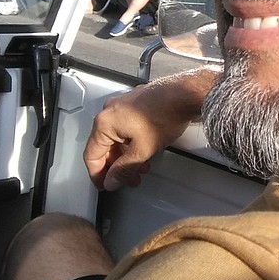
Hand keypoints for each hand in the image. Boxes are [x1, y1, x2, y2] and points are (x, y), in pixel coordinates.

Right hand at [83, 71, 213, 190]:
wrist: (186, 94)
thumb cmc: (166, 114)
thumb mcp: (143, 150)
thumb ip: (124, 168)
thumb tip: (112, 180)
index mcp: (105, 122)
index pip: (92, 155)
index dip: (98, 174)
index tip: (106, 185)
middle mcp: (110, 111)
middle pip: (105, 146)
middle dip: (117, 166)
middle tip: (128, 179)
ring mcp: (122, 106)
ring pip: (118, 138)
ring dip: (127, 156)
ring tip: (141, 169)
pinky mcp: (135, 104)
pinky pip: (127, 128)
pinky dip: (133, 143)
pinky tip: (145, 152)